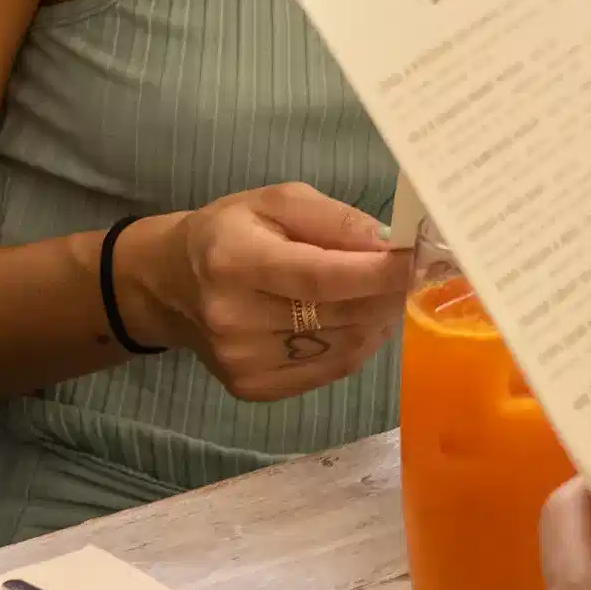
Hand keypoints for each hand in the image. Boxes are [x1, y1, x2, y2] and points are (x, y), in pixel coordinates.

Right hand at [121, 183, 410, 401]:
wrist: (171, 285)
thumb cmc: (230, 232)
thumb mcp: (276, 202)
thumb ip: (336, 220)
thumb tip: (390, 244)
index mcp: (234, 261)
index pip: (320, 276)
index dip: (378, 273)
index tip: (419, 261)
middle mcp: (234, 317)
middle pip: (339, 314)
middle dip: (387, 294)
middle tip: (409, 274)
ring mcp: (243, 360)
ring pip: (345, 346)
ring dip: (377, 320)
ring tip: (377, 293)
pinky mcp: (255, 387)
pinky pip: (333, 369)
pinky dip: (358, 344)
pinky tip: (355, 320)